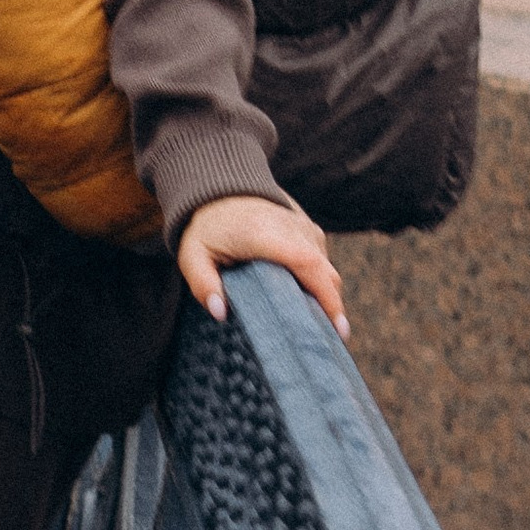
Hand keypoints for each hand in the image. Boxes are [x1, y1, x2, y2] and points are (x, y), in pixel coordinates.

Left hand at [175, 194, 347, 340]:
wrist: (219, 188)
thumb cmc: (207, 227)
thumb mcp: (192, 255)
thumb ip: (203, 284)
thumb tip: (220, 313)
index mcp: (266, 235)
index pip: (308, 264)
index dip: (327, 296)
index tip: (337, 327)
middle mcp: (292, 228)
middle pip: (326, 272)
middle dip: (333, 307)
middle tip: (331, 341)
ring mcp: (303, 225)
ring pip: (325, 267)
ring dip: (324, 295)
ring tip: (315, 326)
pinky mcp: (307, 228)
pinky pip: (321, 258)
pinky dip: (318, 280)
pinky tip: (306, 302)